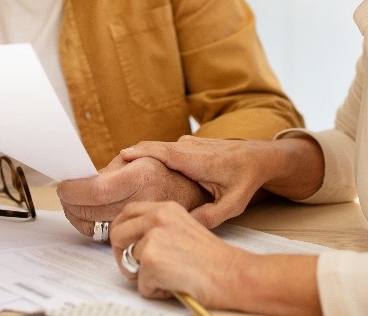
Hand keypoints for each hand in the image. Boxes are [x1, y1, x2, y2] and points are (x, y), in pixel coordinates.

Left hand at [56, 155, 210, 238]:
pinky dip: (94, 226)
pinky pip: (107, 236)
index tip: (63, 187)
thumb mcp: (141, 158)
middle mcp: (144, 201)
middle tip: (65, 195)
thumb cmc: (164, 172)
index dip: (73, 191)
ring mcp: (145, 223)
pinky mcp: (144, 238)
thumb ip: (109, 169)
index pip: (96, 190)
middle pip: (92, 211)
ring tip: (76, 205)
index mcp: (142, 177)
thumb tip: (78, 179)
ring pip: (96, 228)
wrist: (196, 195)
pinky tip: (93, 215)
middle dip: (70, 204)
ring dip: (79, 217)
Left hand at [109, 201, 245, 306]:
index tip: (126, 246)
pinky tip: (175, 284)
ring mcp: (153, 238)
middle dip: (123, 255)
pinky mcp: (151, 260)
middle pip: (117, 234)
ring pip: (128, 262)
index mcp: (166, 208)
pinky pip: (140, 284)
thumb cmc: (213, 259)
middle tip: (139, 269)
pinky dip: (155, 291)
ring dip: (144, 277)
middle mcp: (157, 217)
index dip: (122, 232)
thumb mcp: (183, 228)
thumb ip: (158, 228)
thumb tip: (132, 241)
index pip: (128, 212)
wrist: (233, 274)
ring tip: (170, 276)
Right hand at [120, 136, 323, 227]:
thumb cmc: (247, 179)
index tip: (118, 157)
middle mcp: (188, 146)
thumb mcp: (233, 204)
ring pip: (157, 149)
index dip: (139, 153)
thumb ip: (209, 216)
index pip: (161, 151)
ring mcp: (188, 143)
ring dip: (139, 158)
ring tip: (117, 173)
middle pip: (152, 148)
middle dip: (130, 157)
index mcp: (196, 159)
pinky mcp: (188, 146)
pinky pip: (164, 150)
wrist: (262, 156)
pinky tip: (140, 171)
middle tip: (106, 171)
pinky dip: (150, 158)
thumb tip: (184, 225)